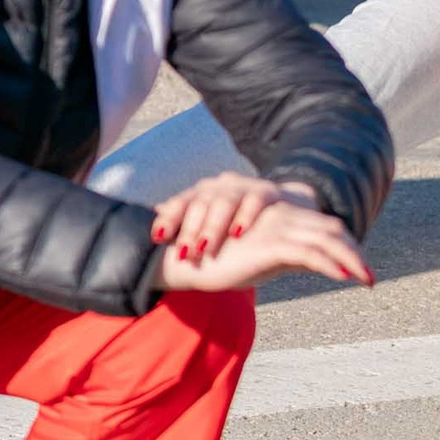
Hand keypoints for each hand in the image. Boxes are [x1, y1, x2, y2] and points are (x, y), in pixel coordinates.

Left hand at [150, 173, 317, 261]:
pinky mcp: (268, 192)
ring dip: (213, 226)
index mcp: (202, 193)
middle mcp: (220, 186)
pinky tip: (239, 232)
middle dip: (190, 230)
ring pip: (224, 202)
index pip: (180, 203)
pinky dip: (246, 216)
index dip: (168, 219)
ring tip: (206, 248)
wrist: (287, 211)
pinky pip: (255, 200)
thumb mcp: (211, 226)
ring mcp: (244, 187)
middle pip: (200, 204)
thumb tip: (152, 236)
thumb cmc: (239, 225)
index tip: (157, 237)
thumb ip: (185, 229)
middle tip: (183, 253)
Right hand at [154, 196, 372, 291]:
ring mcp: (279, 230)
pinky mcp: (270, 245)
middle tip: (370, 278)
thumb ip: (287, 258)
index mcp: (285, 221)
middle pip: (332, 232)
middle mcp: (285, 220)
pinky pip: (309, 253)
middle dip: (355, 254)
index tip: (361, 272)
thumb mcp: (262, 258)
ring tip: (366, 279)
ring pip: (327, 240)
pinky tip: (344, 276)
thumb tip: (311, 267)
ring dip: (351, 260)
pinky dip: (330, 264)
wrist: (189, 258)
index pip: (325, 230)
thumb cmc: (224, 258)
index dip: (346, 248)